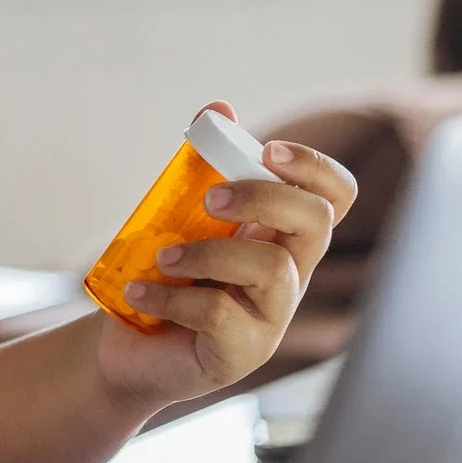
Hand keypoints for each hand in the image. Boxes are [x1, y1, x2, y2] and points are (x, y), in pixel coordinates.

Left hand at [94, 101, 357, 409]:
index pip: (335, 196)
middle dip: (263, 197)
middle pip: (316, 222)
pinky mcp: (240, 355)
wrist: (126, 351)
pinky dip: (171, 296)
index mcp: (283, 237)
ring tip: (161, 257)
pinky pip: (220, 314)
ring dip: (207, 253)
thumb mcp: (180, 219)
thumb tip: (219, 107)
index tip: (268, 150)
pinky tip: (139, 293)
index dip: (315, 167)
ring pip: (270, 269)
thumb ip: (202, 168)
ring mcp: (272, 319)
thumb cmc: (164, 280)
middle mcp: (290, 276)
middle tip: (209, 198)